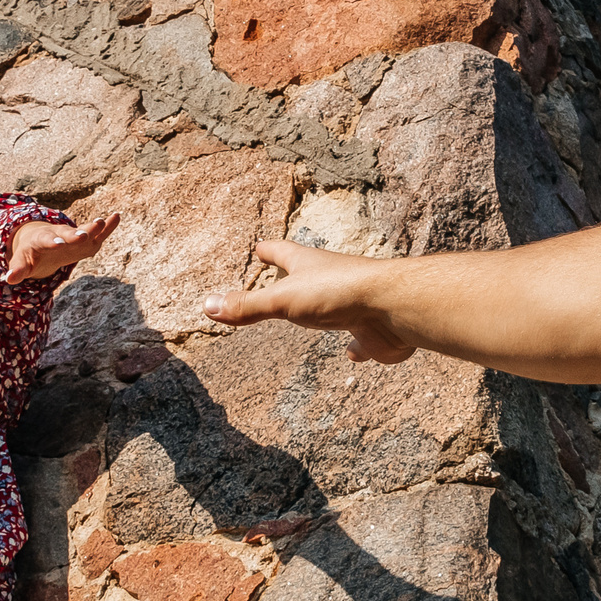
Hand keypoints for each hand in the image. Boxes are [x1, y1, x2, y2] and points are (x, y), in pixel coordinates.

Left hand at [4, 214, 115, 284]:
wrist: (41, 240)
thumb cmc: (30, 253)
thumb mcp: (22, 261)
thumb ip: (17, 269)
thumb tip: (8, 279)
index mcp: (42, 239)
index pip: (47, 240)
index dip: (52, 242)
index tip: (58, 244)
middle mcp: (59, 233)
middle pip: (67, 233)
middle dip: (75, 234)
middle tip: (83, 235)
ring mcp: (73, 235)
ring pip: (84, 231)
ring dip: (92, 227)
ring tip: (102, 221)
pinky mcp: (85, 239)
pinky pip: (97, 233)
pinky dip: (107, 226)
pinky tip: (117, 216)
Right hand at [203, 239, 414, 362]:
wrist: (394, 307)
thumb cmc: (339, 294)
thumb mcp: (284, 300)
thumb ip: (248, 306)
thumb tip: (207, 305)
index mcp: (308, 265)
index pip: (281, 251)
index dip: (267, 250)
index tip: (258, 247)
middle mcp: (331, 280)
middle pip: (308, 275)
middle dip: (294, 275)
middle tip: (281, 275)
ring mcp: (353, 304)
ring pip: (334, 304)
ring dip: (323, 308)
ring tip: (313, 315)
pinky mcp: (370, 330)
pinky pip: (360, 338)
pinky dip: (355, 345)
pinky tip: (354, 353)